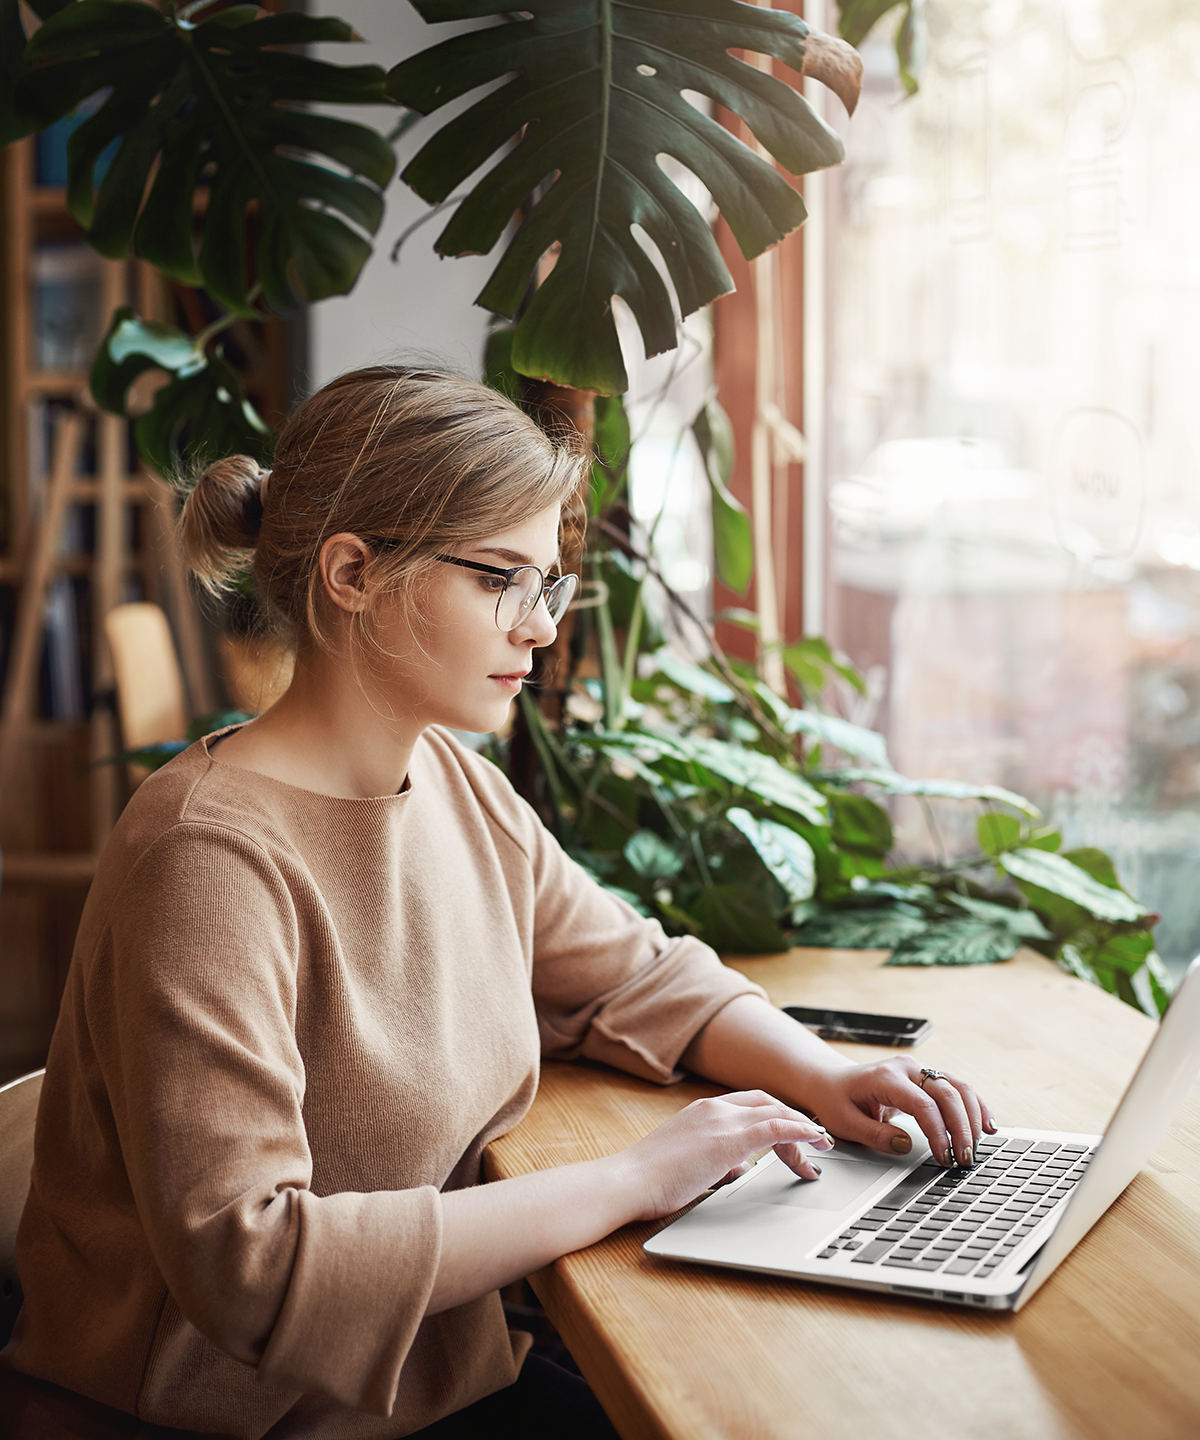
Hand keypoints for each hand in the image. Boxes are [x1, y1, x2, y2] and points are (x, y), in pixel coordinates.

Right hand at [618, 1090, 834, 1219]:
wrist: (629, 1182)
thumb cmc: (651, 1180)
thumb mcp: (691, 1166)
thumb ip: (717, 1161)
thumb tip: (740, 1168)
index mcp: (702, 1111)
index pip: (750, 1104)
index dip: (777, 1116)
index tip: (794, 1134)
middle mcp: (714, 1108)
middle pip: (768, 1103)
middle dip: (795, 1121)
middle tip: (815, 1143)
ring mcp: (721, 1120)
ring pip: (776, 1112)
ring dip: (803, 1128)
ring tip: (821, 1146)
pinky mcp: (729, 1138)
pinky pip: (776, 1127)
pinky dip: (799, 1130)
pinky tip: (814, 1140)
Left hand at [805, 1057, 995, 1166]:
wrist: (830, 1081)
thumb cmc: (836, 1101)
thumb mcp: (846, 1123)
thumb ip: (876, 1136)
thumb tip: (906, 1145)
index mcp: (886, 1078)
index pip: (923, 1104)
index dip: (938, 1132)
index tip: (944, 1157)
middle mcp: (906, 1068)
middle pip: (947, 1093)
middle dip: (962, 1128)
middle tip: (966, 1158)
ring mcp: (919, 1069)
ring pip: (959, 1086)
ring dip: (974, 1116)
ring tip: (978, 1146)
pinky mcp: (927, 1076)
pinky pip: (958, 1087)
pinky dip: (976, 1105)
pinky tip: (987, 1125)